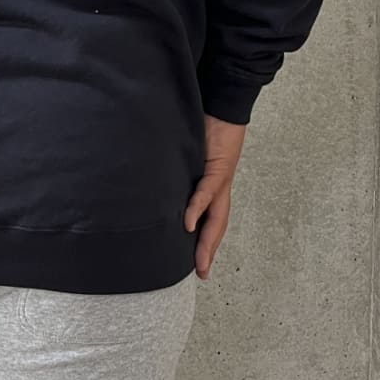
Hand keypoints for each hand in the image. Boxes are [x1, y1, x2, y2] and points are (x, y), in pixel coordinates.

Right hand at [183, 113, 245, 279]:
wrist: (223, 105)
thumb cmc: (204, 125)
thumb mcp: (188, 152)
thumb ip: (178, 167)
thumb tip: (156, 179)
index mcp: (211, 185)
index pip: (209, 219)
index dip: (204, 241)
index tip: (197, 264)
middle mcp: (218, 187)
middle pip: (216, 225)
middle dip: (208, 250)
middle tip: (200, 273)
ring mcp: (220, 179)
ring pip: (216, 216)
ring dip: (207, 240)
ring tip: (198, 261)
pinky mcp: (219, 166)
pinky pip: (207, 191)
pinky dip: (198, 206)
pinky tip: (189, 222)